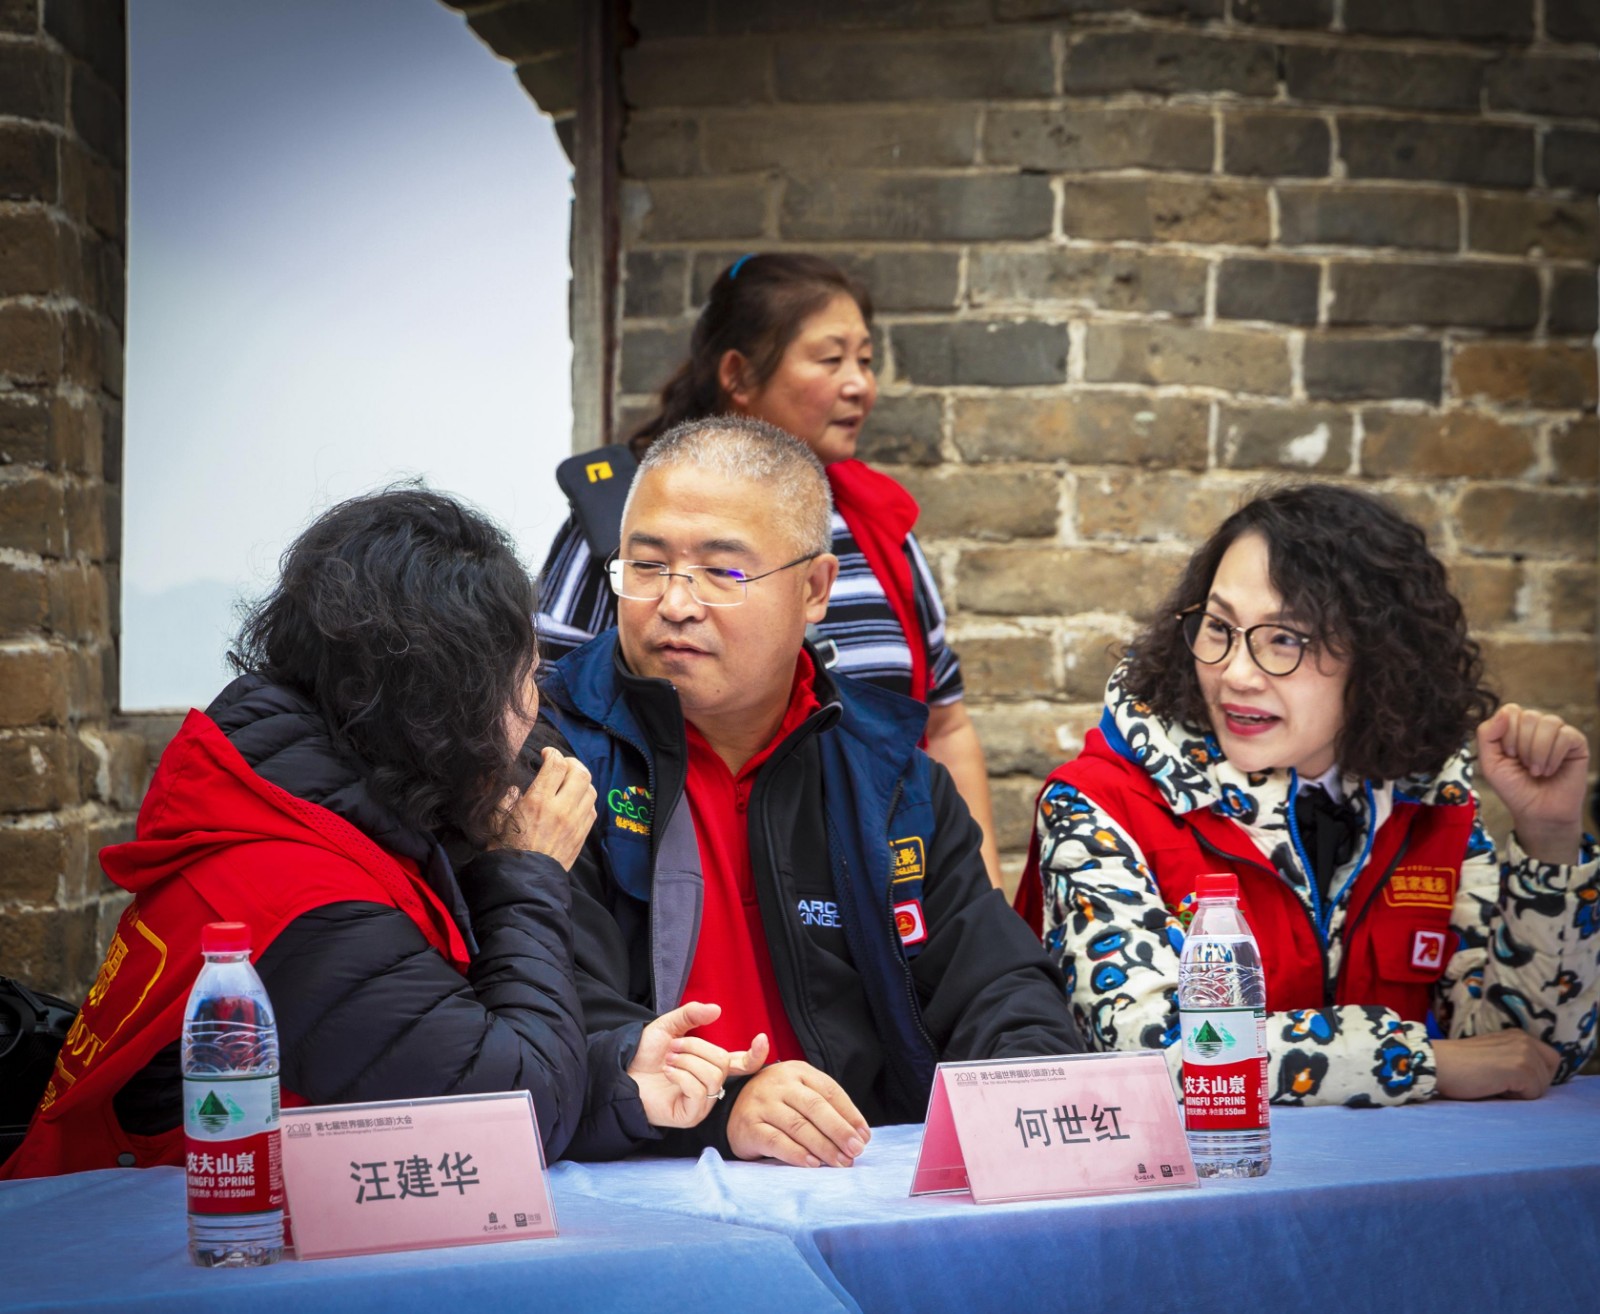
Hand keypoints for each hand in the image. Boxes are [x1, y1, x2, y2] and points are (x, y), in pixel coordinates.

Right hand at [491, 746, 595, 867]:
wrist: (522, 880)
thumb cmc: (505, 849)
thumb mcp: (496, 818)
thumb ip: (506, 797)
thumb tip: (515, 787)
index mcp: (537, 801)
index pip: (556, 764)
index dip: (552, 753)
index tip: (546, 754)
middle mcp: (560, 809)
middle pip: (581, 773)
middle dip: (572, 763)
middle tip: (562, 764)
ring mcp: (574, 823)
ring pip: (591, 790)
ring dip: (581, 781)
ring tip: (570, 781)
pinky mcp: (581, 835)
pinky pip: (592, 809)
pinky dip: (586, 800)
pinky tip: (574, 801)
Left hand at [628, 1001, 768, 1129]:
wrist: (623, 1073)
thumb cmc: (645, 1054)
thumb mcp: (667, 1026)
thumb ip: (690, 1015)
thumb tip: (716, 1009)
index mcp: (711, 1064)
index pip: (743, 1064)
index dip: (756, 1054)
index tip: (761, 1038)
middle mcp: (711, 1085)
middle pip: (722, 1062)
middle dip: (695, 1048)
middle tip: (672, 1048)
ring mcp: (703, 1102)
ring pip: (713, 1076)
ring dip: (686, 1061)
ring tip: (668, 1060)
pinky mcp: (691, 1115)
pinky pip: (698, 1091)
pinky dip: (681, 1076)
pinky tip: (668, 1073)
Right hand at [726, 1060, 870, 1167]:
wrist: (732, 1107)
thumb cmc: (778, 1103)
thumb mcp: (801, 1093)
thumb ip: (827, 1106)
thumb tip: (861, 1133)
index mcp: (798, 1071)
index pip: (829, 1090)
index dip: (850, 1114)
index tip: (864, 1136)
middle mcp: (779, 1084)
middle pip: (815, 1107)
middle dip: (840, 1131)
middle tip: (856, 1151)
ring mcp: (762, 1104)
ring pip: (798, 1125)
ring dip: (823, 1147)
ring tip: (840, 1162)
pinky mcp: (749, 1126)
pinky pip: (776, 1141)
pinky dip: (796, 1154)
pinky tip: (813, 1164)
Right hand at [1433, 1031, 1560, 1100]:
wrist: (1438, 1064)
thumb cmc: (1460, 1066)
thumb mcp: (1494, 1055)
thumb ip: (1514, 1059)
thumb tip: (1534, 1080)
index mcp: (1518, 1035)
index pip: (1551, 1059)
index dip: (1537, 1075)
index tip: (1512, 1079)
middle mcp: (1524, 1039)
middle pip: (1549, 1074)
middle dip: (1531, 1085)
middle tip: (1502, 1083)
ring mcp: (1524, 1053)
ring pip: (1542, 1086)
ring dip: (1521, 1092)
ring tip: (1494, 1083)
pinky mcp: (1520, 1068)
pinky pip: (1533, 1094)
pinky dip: (1516, 1097)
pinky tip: (1494, 1087)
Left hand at [1476, 704, 1588, 865]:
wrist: (1537, 811)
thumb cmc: (1514, 787)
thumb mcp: (1490, 762)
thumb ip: (1487, 735)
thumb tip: (1504, 712)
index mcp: (1515, 727)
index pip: (1510, 710)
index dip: (1508, 734)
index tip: (1509, 756)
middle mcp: (1536, 726)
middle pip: (1529, 716)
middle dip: (1523, 746)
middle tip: (1524, 766)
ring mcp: (1557, 733)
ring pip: (1549, 722)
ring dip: (1538, 752)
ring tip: (1537, 770)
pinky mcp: (1576, 743)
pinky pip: (1566, 735)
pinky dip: (1554, 756)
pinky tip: (1550, 770)